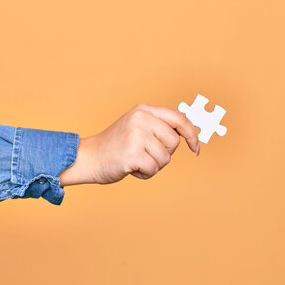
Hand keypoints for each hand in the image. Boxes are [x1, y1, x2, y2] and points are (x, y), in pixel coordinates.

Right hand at [59, 103, 199, 185]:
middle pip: (174, 142)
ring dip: (153, 166)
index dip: (191, 134)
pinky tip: (131, 168)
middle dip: (164, 153)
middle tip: (145, 154)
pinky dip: (145, 174)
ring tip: (136, 161)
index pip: (179, 118)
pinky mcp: (132, 153)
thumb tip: (189, 134)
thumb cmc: (116, 146)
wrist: (89, 157)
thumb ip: (158, 126)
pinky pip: (153, 169)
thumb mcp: (137, 127)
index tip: (195, 148)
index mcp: (144, 110)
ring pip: (165, 158)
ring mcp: (136, 135)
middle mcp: (141, 119)